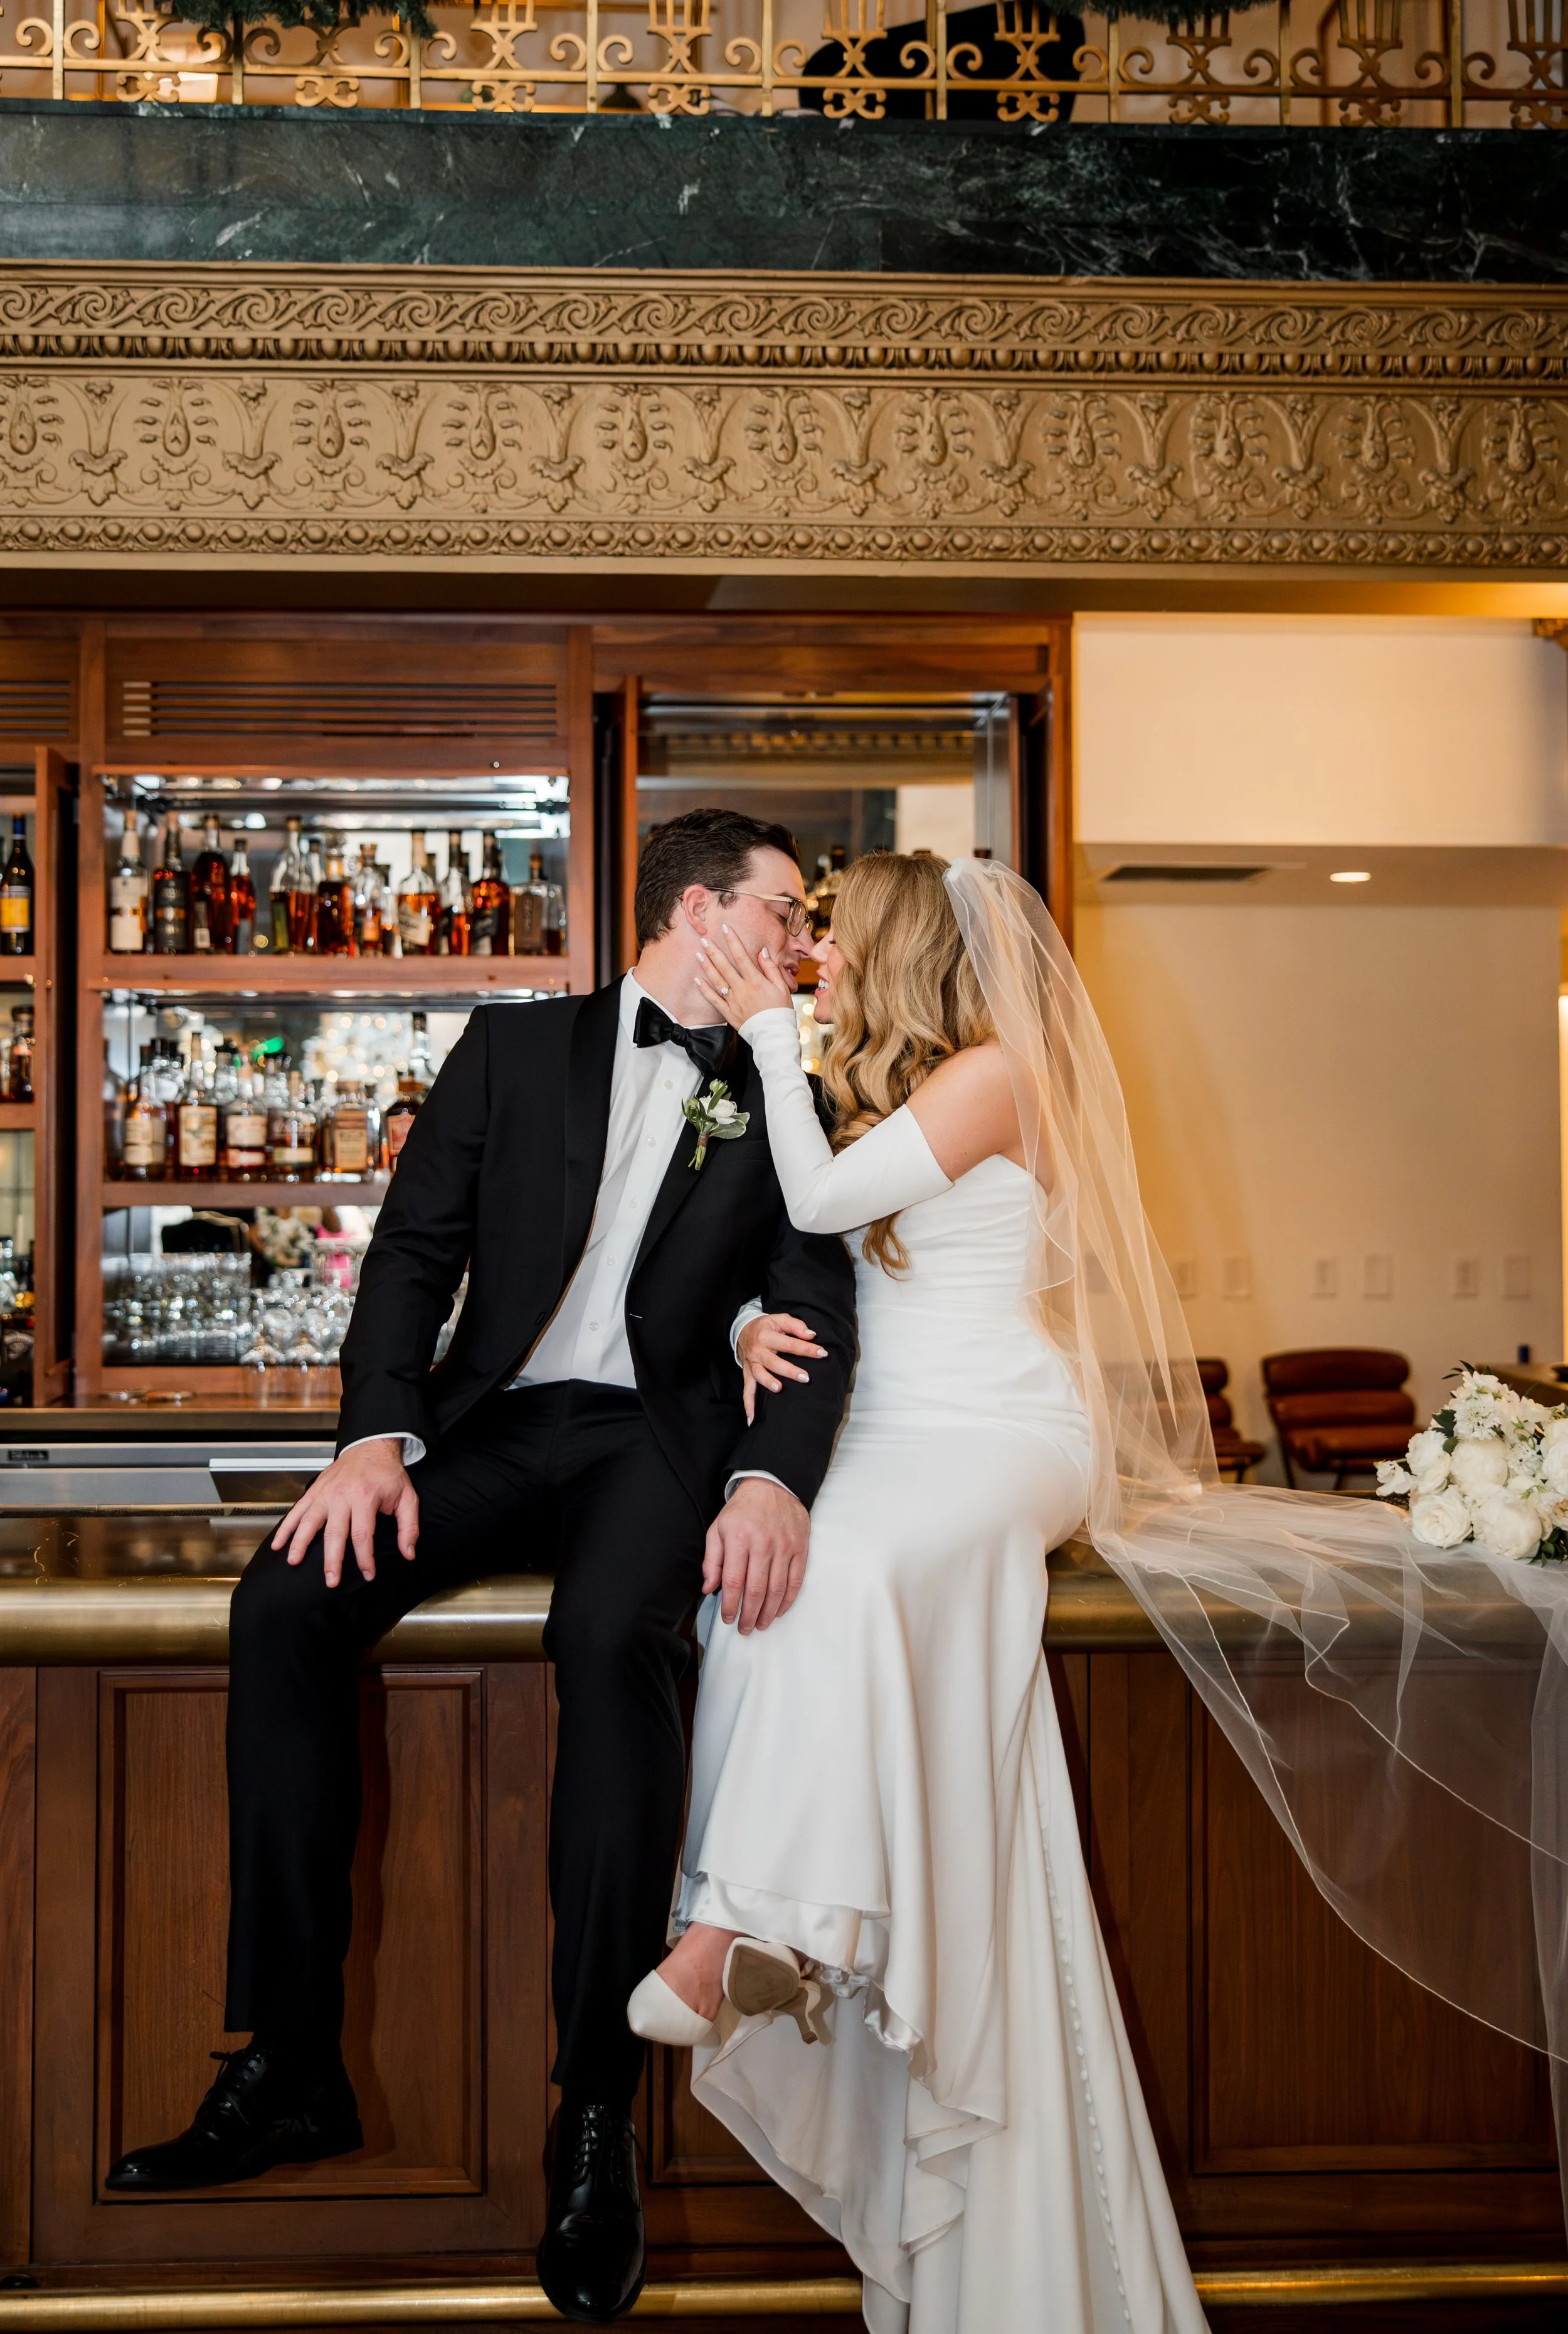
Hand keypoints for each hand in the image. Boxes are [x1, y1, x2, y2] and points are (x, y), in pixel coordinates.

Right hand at [272, 1437, 419, 1588]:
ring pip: (309, 1521)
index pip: (362, 1535)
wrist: (370, 1447)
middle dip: (331, 1560)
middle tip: (330, 1580)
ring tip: (294, 1562)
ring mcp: (325, 1493)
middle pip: (334, 1533)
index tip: (368, 1574)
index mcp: (365, 1497)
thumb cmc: (388, 1474)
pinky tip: (278, 1544)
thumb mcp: (407, 1497)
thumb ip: (409, 1526)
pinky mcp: (314, 1491)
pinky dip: (285, 1527)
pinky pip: (296, 1511)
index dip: (365, 1558)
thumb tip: (408, 1553)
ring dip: (300, 1543)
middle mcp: (342, 1495)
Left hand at [695, 924, 793, 1030]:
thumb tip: (762, 952)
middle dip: (714, 951)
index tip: (726, 928)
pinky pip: (713, 1000)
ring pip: (717, 980)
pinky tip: (697, 980)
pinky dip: (704, 990)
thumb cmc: (780, 1011)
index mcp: (756, 981)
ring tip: (698, 954)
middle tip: (704, 939)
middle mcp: (742, 989)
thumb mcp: (782, 987)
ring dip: (706, 966)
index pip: (741, 956)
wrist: (774, 1035)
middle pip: (725, 966)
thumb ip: (771, 969)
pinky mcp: (728, 1013)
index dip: (733, 941)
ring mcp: (733, 1001)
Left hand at [702, 1476, 809, 1633]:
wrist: (771, 1486)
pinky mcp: (800, 1547)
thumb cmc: (742, 1510)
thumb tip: (709, 1588)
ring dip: (769, 1613)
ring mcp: (784, 1547)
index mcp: (739, 1540)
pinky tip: (779, 1610)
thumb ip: (712, 1560)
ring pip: (777, 1590)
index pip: (734, 1582)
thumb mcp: (718, 1529)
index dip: (730, 1606)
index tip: (728, 1619)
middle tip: (745, 1629)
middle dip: (749, 1615)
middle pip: (757, 1591)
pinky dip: (788, 1599)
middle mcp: (763, 1545)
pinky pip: (796, 1580)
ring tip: (761, 1624)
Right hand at [736, 1311, 826, 1425]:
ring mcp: (751, 1363)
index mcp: (767, 1336)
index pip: (790, 1343)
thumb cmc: (766, 1326)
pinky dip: (748, 1405)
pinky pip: (746, 1390)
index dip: (807, 1349)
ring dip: (768, 1382)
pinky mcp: (747, 1374)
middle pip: (774, 1361)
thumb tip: (811, 1335)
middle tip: (805, 1378)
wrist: (742, 1330)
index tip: (822, 1353)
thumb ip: (796, 1326)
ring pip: (759, 1374)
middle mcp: (758, 1351)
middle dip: (789, 1370)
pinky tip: (752, 1419)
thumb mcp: (780, 1319)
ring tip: (779, 1389)